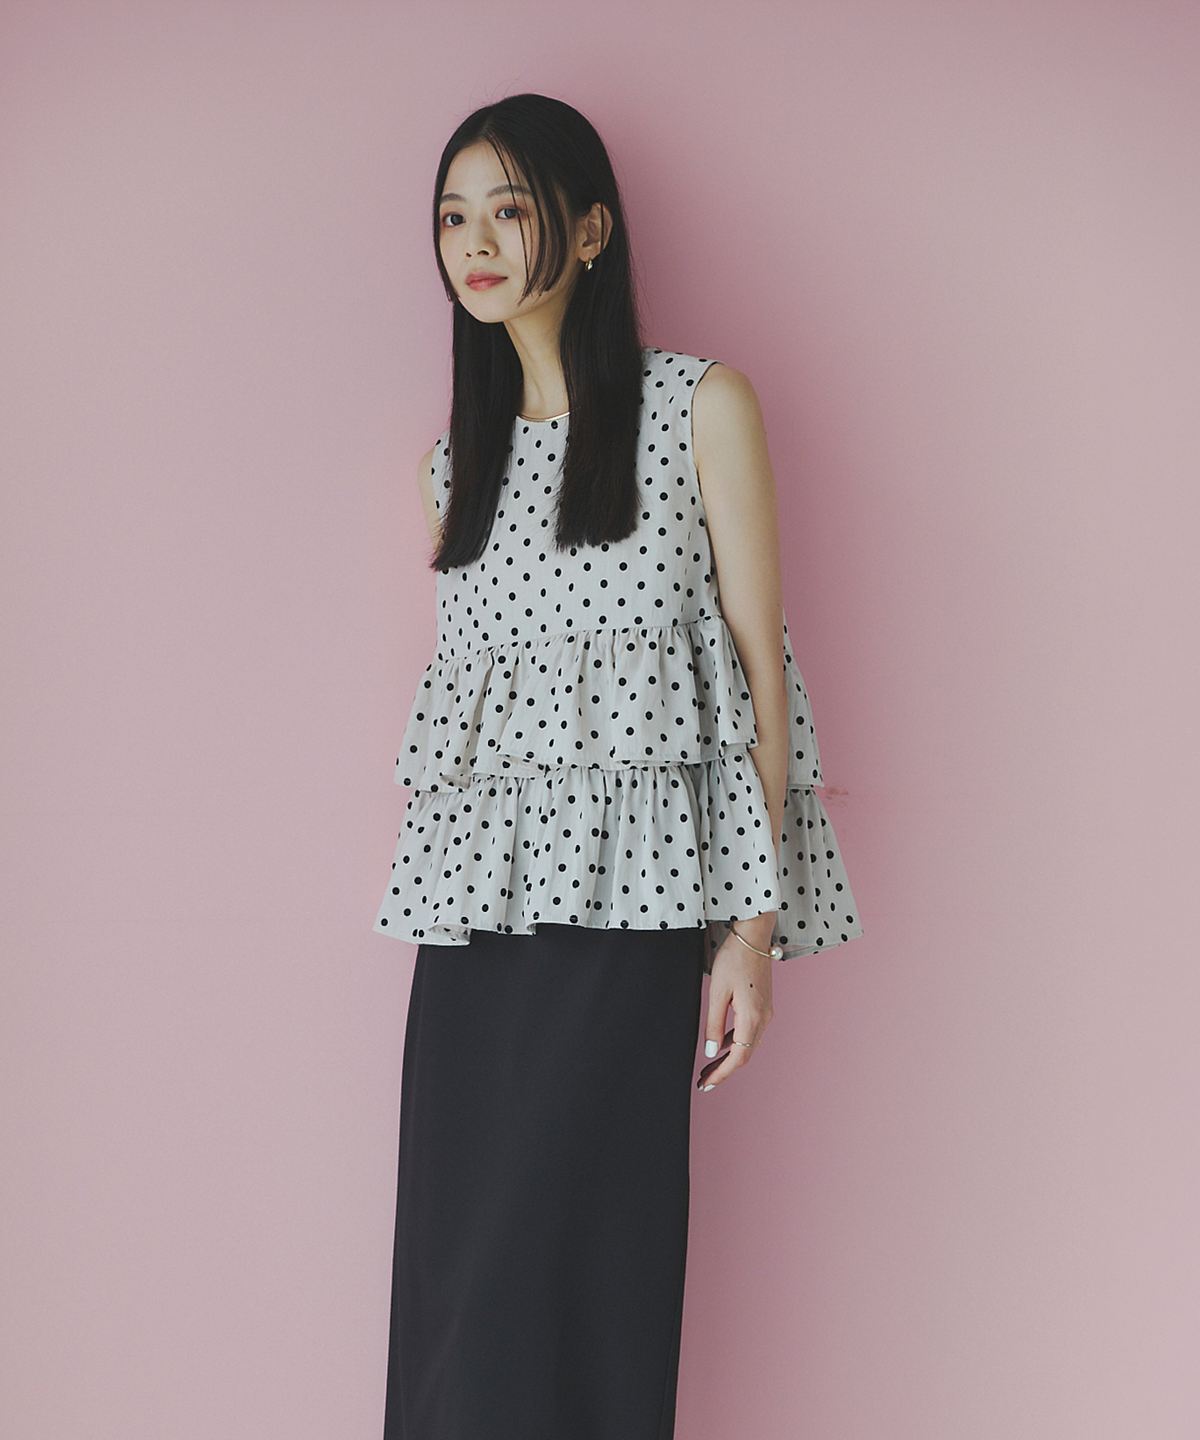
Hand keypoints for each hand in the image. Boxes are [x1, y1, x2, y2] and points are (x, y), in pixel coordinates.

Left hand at [695, 927, 774, 1090]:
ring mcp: (766, 1012)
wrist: (753, 937)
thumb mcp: (717, 992)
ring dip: (730, 1058)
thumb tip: (712, 1053)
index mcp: (752, 1018)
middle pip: (745, 1055)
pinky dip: (736, 1043)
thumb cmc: (734, 959)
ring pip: (748, 1045)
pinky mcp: (763, 1005)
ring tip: (709, 1068)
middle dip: (724, 1070)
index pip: (738, 1057)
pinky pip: (750, 1032)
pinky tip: (722, 1045)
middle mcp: (763, 1018)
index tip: (706, 1084)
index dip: (722, 1074)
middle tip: (704, 1081)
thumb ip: (714, 1024)